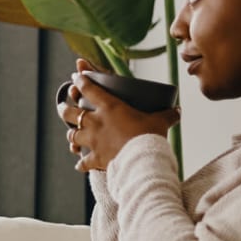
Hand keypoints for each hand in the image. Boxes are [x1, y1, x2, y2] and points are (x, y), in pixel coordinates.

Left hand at [58, 58, 180, 171]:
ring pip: (72, 135)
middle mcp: (96, 122)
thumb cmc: (149, 137)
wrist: (142, 161)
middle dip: (64, 109)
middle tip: (63, 107)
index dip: (80, 80)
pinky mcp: (95, 158)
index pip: (89, 88)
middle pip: (71, 112)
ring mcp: (92, 141)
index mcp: (109, 106)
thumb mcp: (160, 122)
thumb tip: (178, 111)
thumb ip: (168, 115)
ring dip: (71, 135)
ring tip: (71, 135)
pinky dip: (81, 163)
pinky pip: (83, 161)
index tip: (76, 76)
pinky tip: (79, 165)